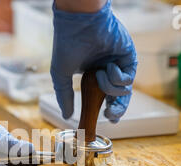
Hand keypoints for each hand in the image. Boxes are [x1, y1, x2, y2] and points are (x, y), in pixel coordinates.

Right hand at [51, 0, 136, 122]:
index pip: (105, 98)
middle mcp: (108, 72)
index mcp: (94, 76)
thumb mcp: (61, 77)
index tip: (106, 118)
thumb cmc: (66, 46)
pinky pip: (127, 78)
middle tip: (109, 115)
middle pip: (119, 98)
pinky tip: (107, 68)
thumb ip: (65, 97)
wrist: (78, 24)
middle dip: (117, 110)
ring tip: (98, 74)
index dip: (108, 110)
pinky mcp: (128, 57)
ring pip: (123, 91)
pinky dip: (116, 78)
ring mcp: (119, 65)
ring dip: (109, 88)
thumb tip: (66, 116)